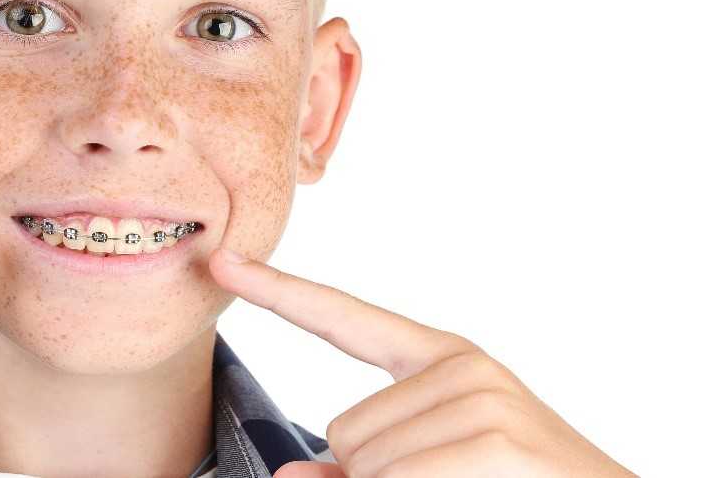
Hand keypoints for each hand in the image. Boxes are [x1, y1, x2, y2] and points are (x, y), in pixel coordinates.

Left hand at [209, 247, 636, 477]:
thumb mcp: (431, 469)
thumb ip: (361, 468)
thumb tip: (290, 477)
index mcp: (443, 363)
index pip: (345, 320)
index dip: (279, 291)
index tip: (223, 260)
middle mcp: (462, 367)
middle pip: (343, 432)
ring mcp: (480, 398)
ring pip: (364, 464)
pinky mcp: (492, 437)